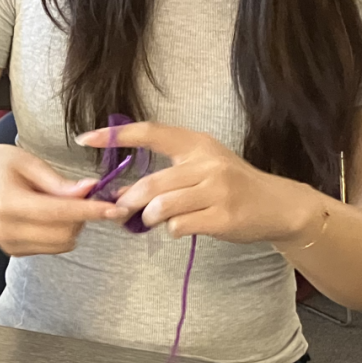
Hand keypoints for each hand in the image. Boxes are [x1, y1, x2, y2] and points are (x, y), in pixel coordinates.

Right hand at [0, 144, 127, 255]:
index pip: (60, 213)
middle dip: (82, 216)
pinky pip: (52, 247)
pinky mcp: (14, 251)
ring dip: (73, 225)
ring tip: (60, 201)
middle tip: (81, 193)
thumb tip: (89, 190)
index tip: (115, 208)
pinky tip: (49, 214)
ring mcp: (10, 244)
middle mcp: (8, 230)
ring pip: (62, 243)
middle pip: (65, 233)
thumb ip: (58, 181)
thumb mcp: (25, 161)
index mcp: (9, 203)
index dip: (92, 211)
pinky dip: (60, 231)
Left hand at [74, 122, 322, 245]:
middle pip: (151, 183)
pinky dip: (171, 230)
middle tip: (119, 211)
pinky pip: (179, 226)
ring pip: (161, 207)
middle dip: (128, 201)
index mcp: (197, 144)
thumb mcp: (203, 166)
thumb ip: (168, 173)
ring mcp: (217, 190)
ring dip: (149, 218)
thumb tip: (121, 192)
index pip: (151, 132)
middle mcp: (207, 163)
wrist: (277, 205)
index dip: (115, 135)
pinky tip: (179, 227)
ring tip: (151, 221)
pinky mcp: (223, 217)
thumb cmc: (231, 186)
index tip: (84, 139)